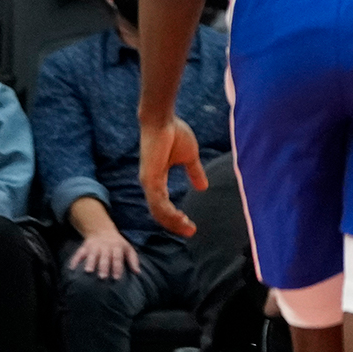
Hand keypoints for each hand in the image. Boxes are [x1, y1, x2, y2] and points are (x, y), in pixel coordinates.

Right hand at [69, 226, 141, 279]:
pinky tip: (71, 268)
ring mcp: (94, 246)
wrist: (102, 230)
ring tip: (88, 271)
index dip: (117, 268)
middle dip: (104, 267)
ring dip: (90, 262)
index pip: (117, 258)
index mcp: (117, 247)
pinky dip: (75, 259)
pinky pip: (79, 253)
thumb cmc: (117, 244)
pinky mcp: (85, 246)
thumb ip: (133, 260)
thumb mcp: (127, 248)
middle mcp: (106, 247)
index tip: (116, 278)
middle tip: (102, 277)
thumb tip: (138, 272)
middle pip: (105, 257)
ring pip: (92, 255)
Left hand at [139, 116, 205, 238]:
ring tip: (187, 227)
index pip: (164, 206)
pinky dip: (168, 212)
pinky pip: (158, 202)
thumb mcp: (189, 156)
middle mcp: (151, 185)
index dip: (175, 217)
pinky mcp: (149, 179)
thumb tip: (203, 187)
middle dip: (175, 225)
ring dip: (173, 222)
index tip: (190, 225)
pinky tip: (179, 217)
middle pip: (160, 213)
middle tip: (190, 231)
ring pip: (158, 211)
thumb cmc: (173, 133)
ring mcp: (149, 183)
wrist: (162, 119)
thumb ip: (194, 172)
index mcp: (158, 180)